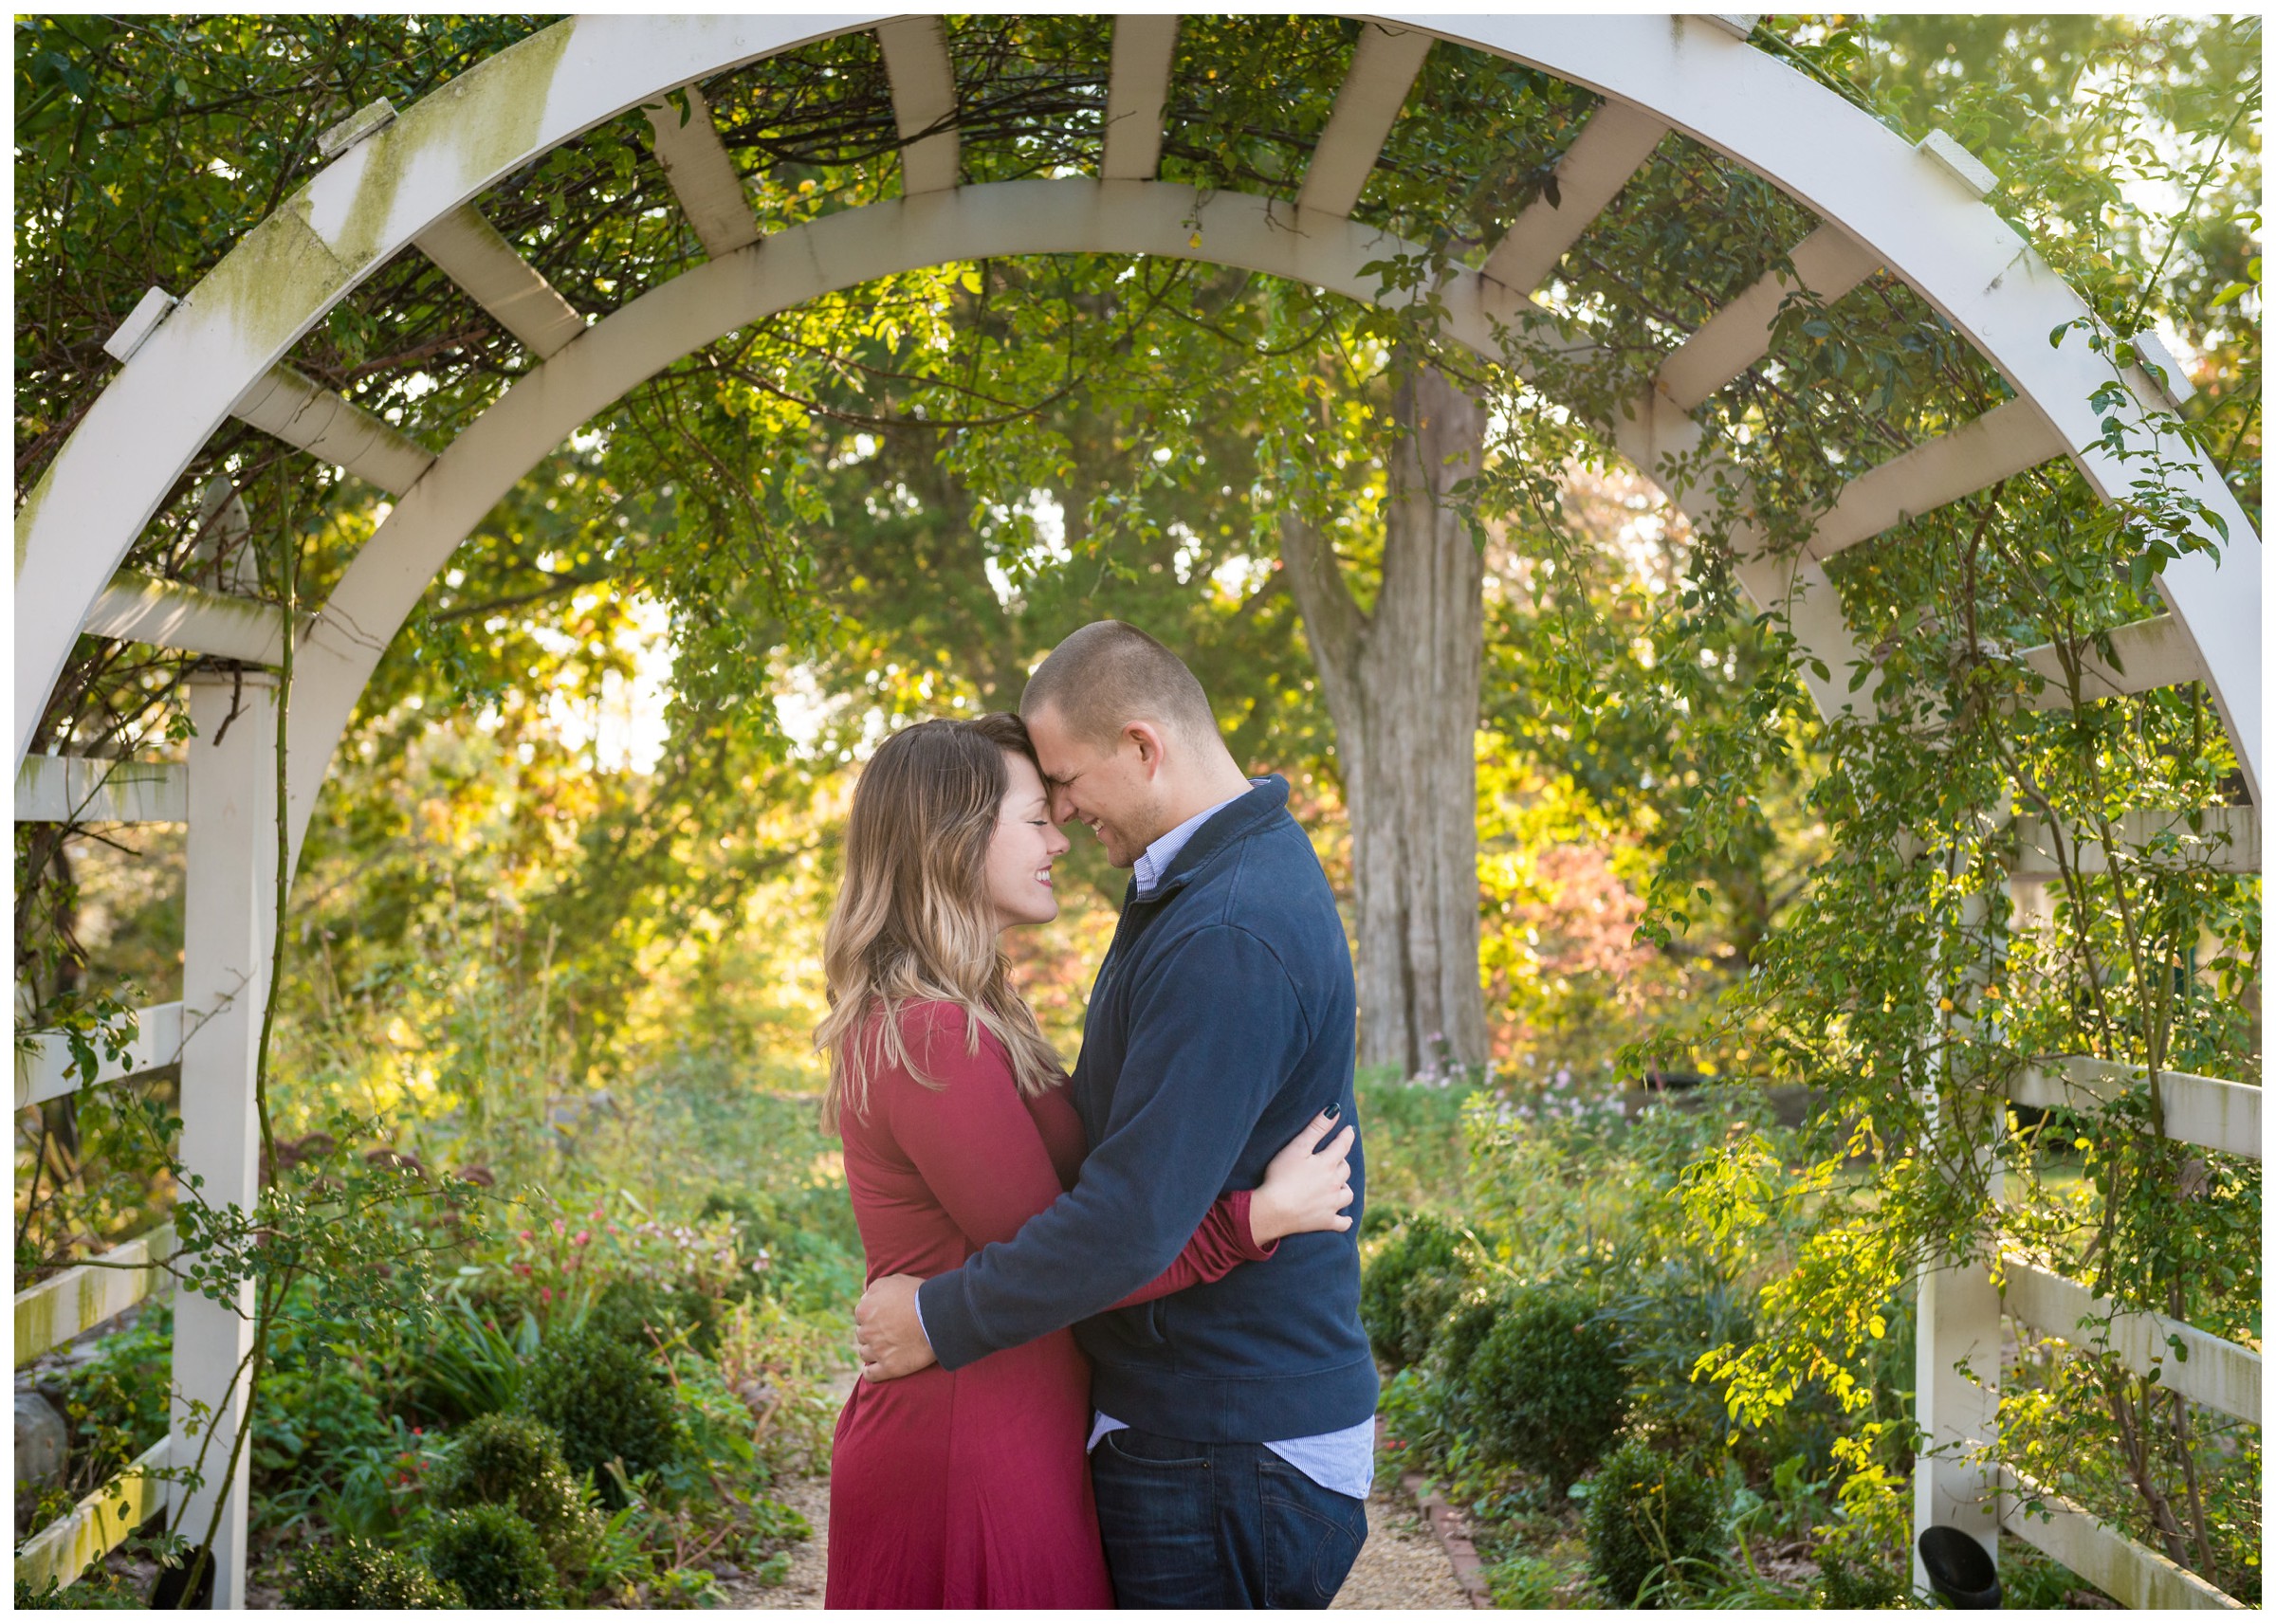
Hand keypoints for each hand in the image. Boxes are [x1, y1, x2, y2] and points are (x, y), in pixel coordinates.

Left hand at [853, 1273, 937, 1381]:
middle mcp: (867, 1331)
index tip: (885, 1317)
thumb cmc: (918, 1295)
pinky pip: (871, 1374)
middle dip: (872, 1333)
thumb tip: (864, 1293)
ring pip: (865, 1353)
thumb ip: (874, 1288)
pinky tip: (875, 1369)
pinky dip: (871, 1372)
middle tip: (888, 1331)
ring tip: (886, 1348)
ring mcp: (877, 1351)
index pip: (861, 1315)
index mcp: (865, 1310)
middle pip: (862, 1334)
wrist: (938, 1316)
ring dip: (872, 1351)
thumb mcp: (893, 1281)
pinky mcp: (889, 1367)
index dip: (873, 1315)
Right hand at [1248, 1111, 1355, 1243]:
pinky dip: (1345, 1219)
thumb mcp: (1297, 1147)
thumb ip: (1317, 1128)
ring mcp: (1332, 1205)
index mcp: (1327, 1164)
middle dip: (1342, 1162)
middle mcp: (1334, 1184)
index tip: (1349, 1130)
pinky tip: (1344, 1217)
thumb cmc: (1280, 1176)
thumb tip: (1335, 1110)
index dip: (1346, 1136)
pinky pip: (1343, 1223)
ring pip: (1348, 1194)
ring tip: (1339, 1185)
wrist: (1273, 1210)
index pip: (1342, 1146)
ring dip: (1345, 1188)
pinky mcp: (1325, 1222)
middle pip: (1345, 1170)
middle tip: (1335, 1158)